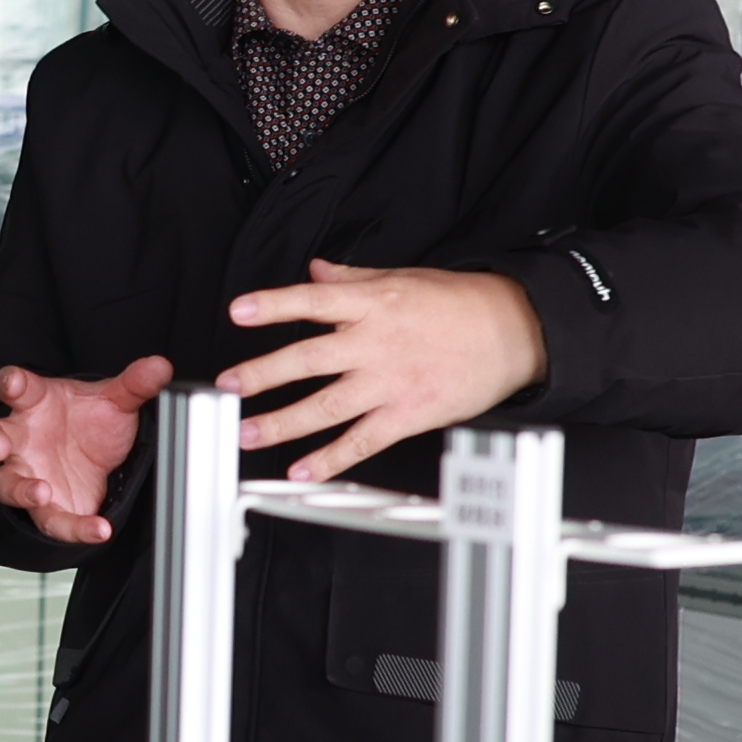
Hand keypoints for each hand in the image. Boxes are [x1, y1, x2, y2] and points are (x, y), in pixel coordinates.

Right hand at [0, 356, 169, 546]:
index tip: (13, 384)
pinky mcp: (44, 507)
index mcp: (33, 402)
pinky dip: (75, 528)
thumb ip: (135, 384)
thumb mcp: (114, 401)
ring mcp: (25, 473)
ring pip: (4, 483)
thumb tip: (161, 367)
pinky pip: (51, 521)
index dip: (10, 383)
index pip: (13, 387)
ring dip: (17, 489)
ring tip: (40, 492)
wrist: (93, 458)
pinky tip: (99, 529)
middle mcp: (20, 438)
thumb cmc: (88, 422)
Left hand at [222, 262, 548, 477]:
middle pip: (309, 359)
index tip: (239, 311)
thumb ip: (352, 279)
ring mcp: (390, 382)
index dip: (274, 305)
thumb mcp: (402, 278)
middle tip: (228, 384)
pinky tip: (302, 470)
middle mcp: (375, 343)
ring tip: (248, 432)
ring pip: (326, 405)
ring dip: (283, 423)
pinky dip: (330, 459)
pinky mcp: (407, 415)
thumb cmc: (459, 303)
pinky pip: (361, 441)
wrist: (513, 331)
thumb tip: (314, 271)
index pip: (313, 301)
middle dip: (263, 373)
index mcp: (372, 304)